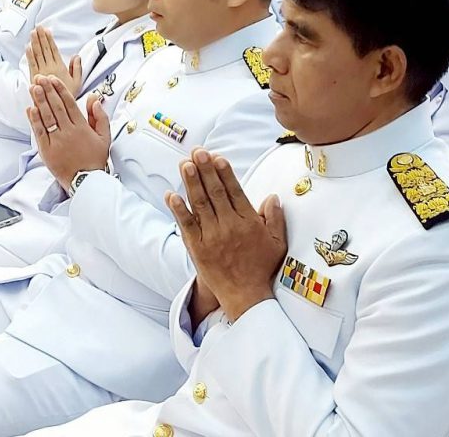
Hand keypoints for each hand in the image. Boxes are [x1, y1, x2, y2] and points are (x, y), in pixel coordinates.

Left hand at [26, 27, 81, 97]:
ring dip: (34, 43)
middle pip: (44, 49)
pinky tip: (28, 47)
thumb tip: (77, 57)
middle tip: (38, 27)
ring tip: (33, 33)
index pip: (54, 50)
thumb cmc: (67, 96)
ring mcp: (41, 72)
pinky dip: (29, 55)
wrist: (56, 109)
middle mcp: (50, 68)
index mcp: (60, 67)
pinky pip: (31, 64)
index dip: (50, 39)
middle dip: (41, 37)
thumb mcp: (77, 83)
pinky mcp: (34, 78)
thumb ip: (77, 69)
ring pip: (37, 54)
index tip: (47, 31)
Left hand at [27, 75, 109, 188]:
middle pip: (56, 107)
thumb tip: (94, 98)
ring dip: (39, 101)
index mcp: (82, 127)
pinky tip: (30, 108)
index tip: (53, 79)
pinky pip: (40, 132)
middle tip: (40, 77)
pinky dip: (34, 120)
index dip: (60, 90)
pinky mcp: (47, 151)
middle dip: (48, 90)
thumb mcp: (104, 137)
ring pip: (47, 117)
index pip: (69, 104)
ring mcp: (57, 141)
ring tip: (34, 87)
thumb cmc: (94, 159)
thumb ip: (99, 116)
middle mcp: (68, 132)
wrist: (86, 181)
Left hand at [166, 149, 287, 322]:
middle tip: (197, 151)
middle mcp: (229, 226)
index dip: (224, 172)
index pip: (234, 191)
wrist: (246, 296)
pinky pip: (186, 225)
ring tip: (185, 164)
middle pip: (215, 192)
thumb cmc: (261, 268)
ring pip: (200, 204)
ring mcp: (212, 237)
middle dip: (205, 169)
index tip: (217, 157)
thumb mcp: (277, 243)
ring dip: (191, 183)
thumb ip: (274, 218)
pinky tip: (171, 195)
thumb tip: (272, 196)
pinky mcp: (197, 248)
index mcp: (248, 222)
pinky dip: (178, 209)